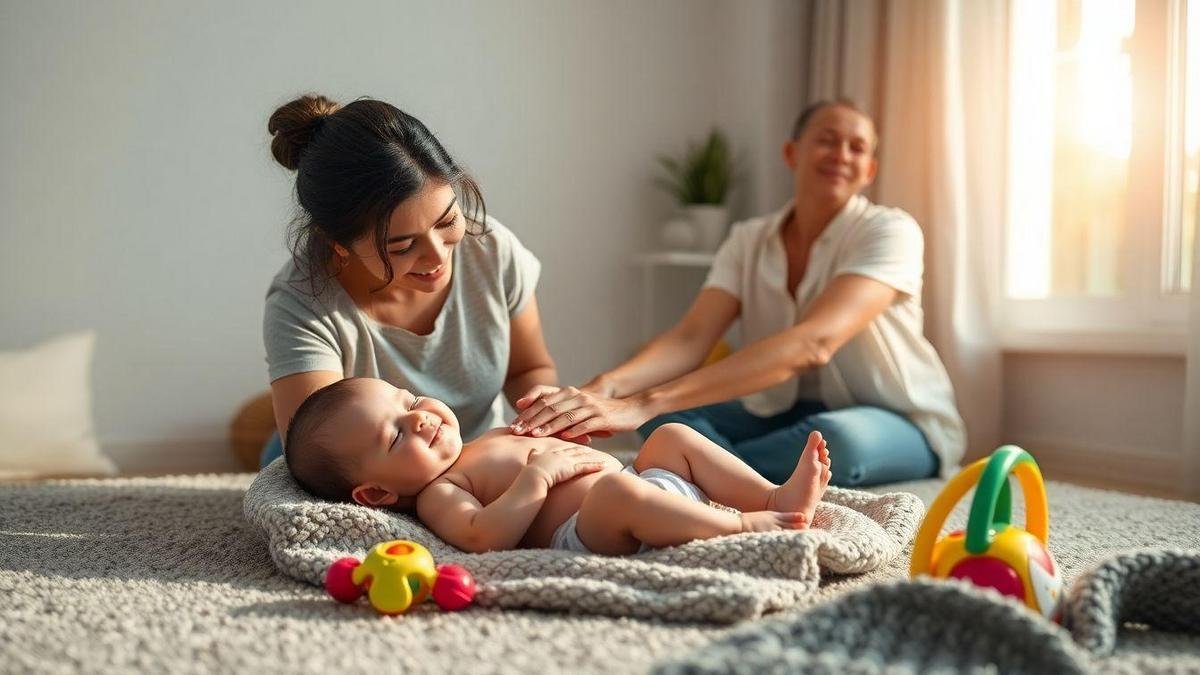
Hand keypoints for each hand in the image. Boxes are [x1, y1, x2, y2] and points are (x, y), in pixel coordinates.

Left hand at [511, 386, 649, 439]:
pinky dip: (574, 430)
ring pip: (566, 415)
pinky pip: (586, 424)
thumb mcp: (578, 409)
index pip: (543, 398)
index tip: (514, 420)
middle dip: (532, 420)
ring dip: (549, 426)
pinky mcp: (603, 418)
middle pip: (550, 407)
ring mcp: (590, 407)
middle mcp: (578, 397)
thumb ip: (559, 413)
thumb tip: (534, 426)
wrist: (630, 409)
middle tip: (518, 431)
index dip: (528, 408)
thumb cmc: (599, 413)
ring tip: (535, 435)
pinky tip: (564, 437)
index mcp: (569, 393)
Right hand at [525, 444, 606, 487]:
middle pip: (576, 448)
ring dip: (594, 456)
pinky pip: (586, 466)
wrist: (532, 477)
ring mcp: (567, 460)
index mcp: (551, 450)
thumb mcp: (531, 458)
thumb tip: (532, 451)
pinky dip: (596, 465)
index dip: (573, 441)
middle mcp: (561, 453)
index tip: (581, 439)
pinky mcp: (572, 468)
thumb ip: (533, 454)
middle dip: (586, 446)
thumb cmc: (529, 471)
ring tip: (604, 456)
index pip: (565, 445)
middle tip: (597, 443)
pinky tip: (604, 465)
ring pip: (584, 456)